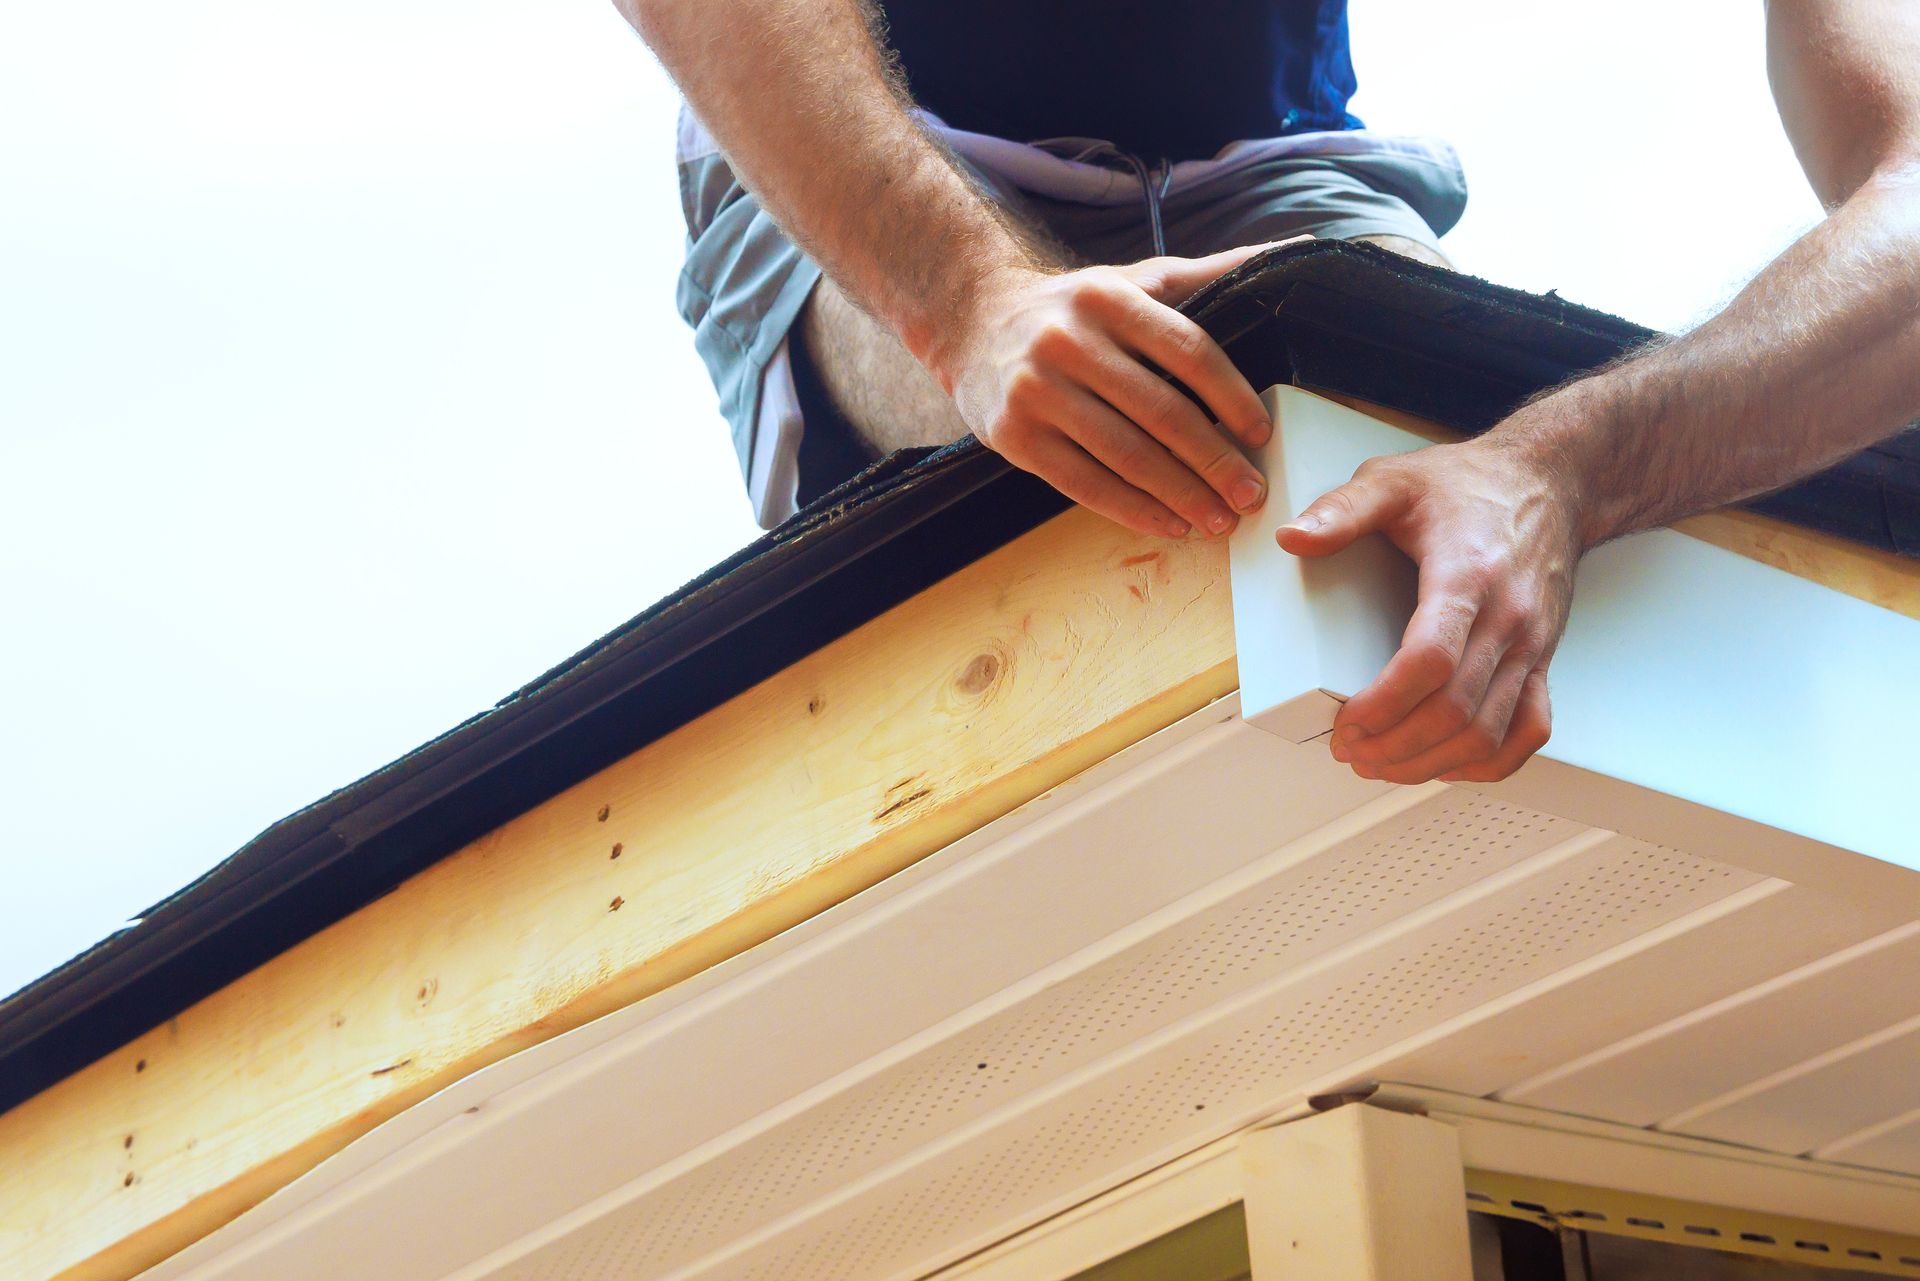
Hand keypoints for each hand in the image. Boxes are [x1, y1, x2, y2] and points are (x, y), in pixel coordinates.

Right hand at [929, 242, 1302, 539]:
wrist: (974, 322)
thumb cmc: (1073, 308)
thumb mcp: (1135, 279)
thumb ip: (1208, 274)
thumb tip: (1293, 251)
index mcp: (1108, 298)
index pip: (1187, 350)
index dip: (1230, 396)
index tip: (1260, 433)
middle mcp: (1068, 341)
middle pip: (1160, 412)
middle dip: (1213, 461)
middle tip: (1251, 494)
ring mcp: (1036, 391)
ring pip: (1124, 455)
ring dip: (1180, 495)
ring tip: (1219, 519)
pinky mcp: (1014, 436)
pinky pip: (1083, 483)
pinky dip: (1132, 509)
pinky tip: (1169, 523)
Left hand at [1277, 434, 1584, 783]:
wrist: (1553, 482)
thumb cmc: (1470, 486)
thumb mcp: (1394, 480)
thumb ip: (1342, 509)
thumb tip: (1293, 537)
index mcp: (1466, 576)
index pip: (1431, 661)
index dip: (1384, 705)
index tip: (1346, 724)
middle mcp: (1507, 618)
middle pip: (1456, 710)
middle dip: (1395, 744)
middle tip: (1349, 751)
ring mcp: (1531, 644)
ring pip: (1489, 731)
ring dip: (1432, 762)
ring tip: (1382, 764)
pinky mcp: (1543, 658)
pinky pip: (1529, 729)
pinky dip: (1489, 760)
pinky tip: (1447, 763)